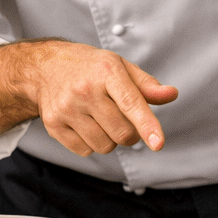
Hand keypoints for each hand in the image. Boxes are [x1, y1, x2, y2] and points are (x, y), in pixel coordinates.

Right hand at [25, 41, 177, 156]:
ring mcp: (66, 108)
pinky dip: (90, 143)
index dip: (147, 124)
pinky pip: (85, 151)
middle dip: (131, 134)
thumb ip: (147, 85)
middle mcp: (84, 90)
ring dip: (110, 139)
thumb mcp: (120, 66)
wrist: (45, 68)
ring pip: (104, 146)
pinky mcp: (53, 124)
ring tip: (100, 117)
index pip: (130, 102)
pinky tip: (84, 123)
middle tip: (122, 118)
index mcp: (106, 71)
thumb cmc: (90, 68)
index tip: (158, 143)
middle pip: (122, 133)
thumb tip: (171, 95)